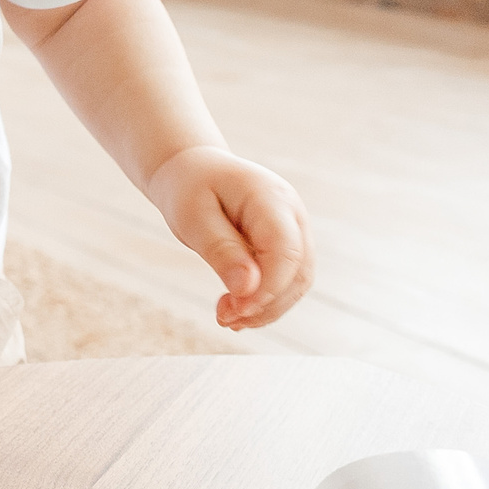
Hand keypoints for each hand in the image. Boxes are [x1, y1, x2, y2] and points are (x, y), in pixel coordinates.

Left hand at [144, 145, 313, 329]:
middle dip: (266, 304)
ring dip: (266, 308)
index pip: (285, 250)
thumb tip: (247, 289)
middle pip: (298, 271)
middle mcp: (292, 213)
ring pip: (297, 282)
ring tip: (226, 318)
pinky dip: (265, 301)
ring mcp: (295, 229)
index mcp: (270, 197)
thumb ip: (221, 250)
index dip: (267, 288)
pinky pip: (287, 281)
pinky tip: (236, 311)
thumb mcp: (193, 216)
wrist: (194, 170)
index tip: (236, 311)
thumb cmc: (190, 188)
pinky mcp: (287, 245)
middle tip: (224, 318)